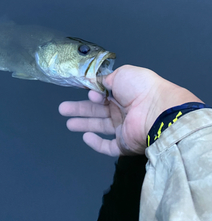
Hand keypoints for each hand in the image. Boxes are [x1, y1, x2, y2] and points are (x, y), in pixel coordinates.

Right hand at [59, 65, 201, 156]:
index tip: (81, 90)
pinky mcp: (125, 144)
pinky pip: (109, 146)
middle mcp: (123, 109)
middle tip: (63, 109)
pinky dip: (96, 143)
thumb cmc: (140, 89)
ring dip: (84, 124)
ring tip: (68, 123)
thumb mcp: (121, 74)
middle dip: (79, 109)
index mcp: (124, 92)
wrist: (158, 111)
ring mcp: (124, 128)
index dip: (91, 92)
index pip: (103, 93)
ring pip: (100, 126)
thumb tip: (96, 84)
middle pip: (97, 110)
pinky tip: (85, 137)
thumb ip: (106, 79)